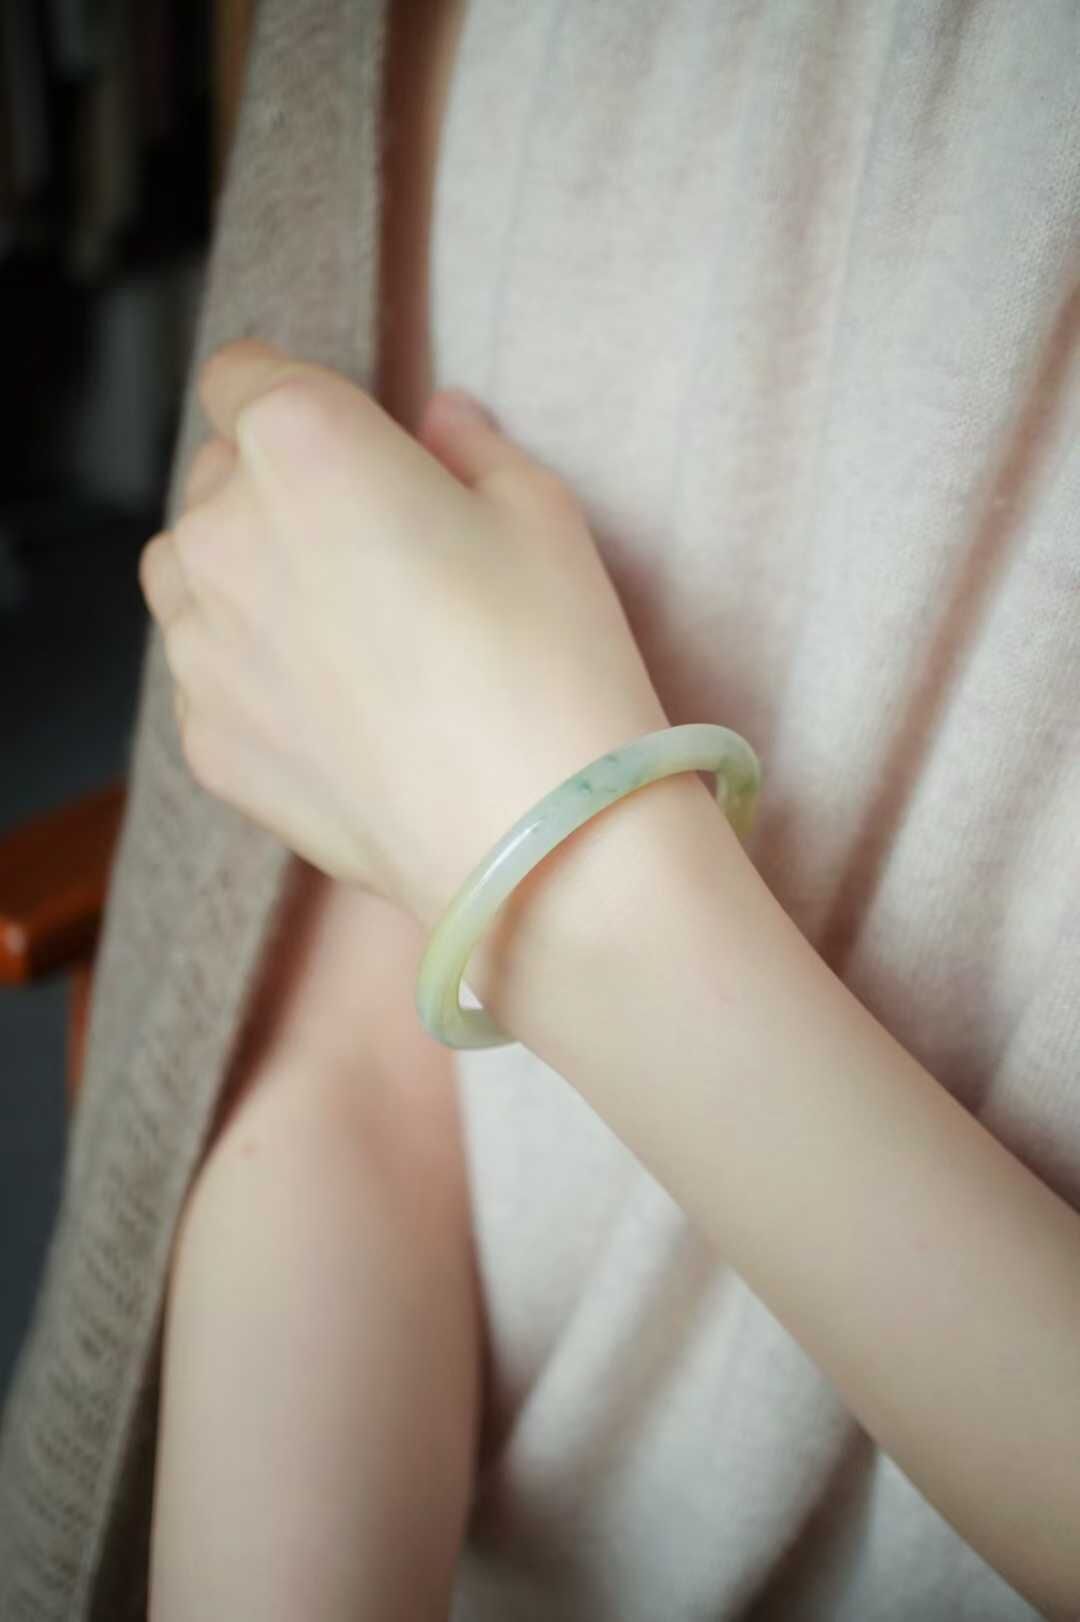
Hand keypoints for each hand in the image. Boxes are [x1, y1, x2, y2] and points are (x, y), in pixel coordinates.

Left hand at [139, 340, 668, 927]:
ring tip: (339, 633)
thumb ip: (466, 447)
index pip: (241, 373)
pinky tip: (338, 714)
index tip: (339, 437)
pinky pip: (209, 676)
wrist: (532, 834)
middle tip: (367, 550)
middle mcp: (220, 531)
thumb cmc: (548, 653)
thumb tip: (436, 422)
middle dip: (274, 491)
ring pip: (190, 576)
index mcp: (299, 441)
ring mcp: (198, 643)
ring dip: (243, 578)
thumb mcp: (537, 511)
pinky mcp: (205, 738)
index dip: (291, 396)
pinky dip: (252, 677)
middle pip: (216, 476)